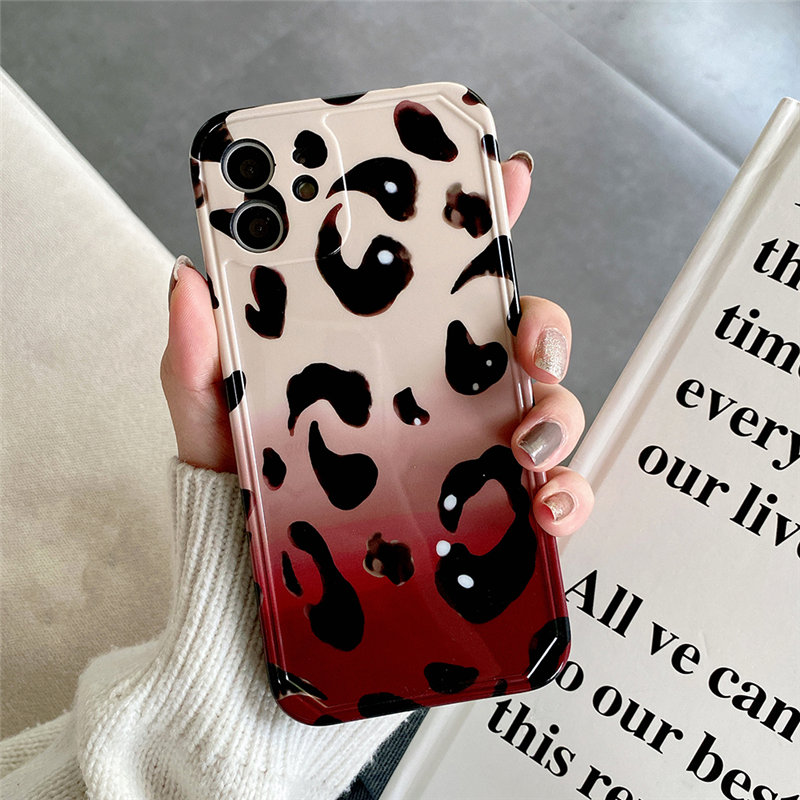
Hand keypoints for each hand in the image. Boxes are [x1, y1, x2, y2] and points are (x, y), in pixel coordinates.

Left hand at [161, 154, 593, 534]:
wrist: (257, 567)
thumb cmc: (247, 479)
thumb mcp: (216, 410)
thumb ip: (199, 352)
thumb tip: (187, 275)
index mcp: (392, 346)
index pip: (448, 272)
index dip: (483, 218)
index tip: (506, 176)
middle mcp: (445, 388)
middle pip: (523, 335)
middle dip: (546, 328)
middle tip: (528, 347)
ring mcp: (472, 445)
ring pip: (551, 409)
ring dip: (559, 416)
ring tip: (528, 444)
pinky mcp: (488, 508)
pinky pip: (551, 496)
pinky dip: (567, 498)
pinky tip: (546, 510)